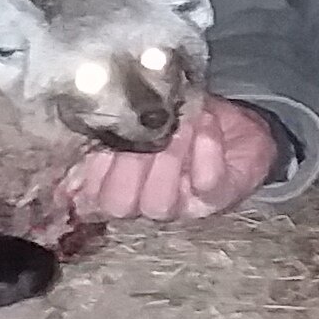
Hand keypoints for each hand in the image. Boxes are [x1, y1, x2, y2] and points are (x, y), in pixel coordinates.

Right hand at [61, 96, 279, 221]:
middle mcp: (147, 201)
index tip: (106, 134)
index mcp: (122, 183)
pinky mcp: (218, 197)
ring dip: (168, 155)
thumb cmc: (181, 117)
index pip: (92, 195)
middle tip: (148, 130)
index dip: (94, 169)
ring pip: (159, 203)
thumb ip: (116, 118)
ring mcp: (183, 205)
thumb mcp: (144, 113)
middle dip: (128, 164)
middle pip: (119, 204)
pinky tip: (206, 123)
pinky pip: (206, 182)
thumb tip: (82, 115)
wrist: (237, 125)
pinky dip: (206, 148)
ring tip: (180, 123)